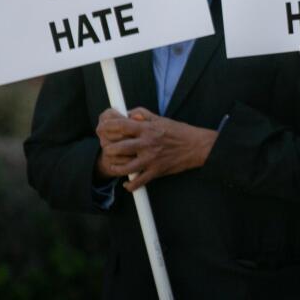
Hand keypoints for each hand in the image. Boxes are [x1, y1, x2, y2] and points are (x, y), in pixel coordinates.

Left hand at [94, 107, 216, 189]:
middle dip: (106, 148)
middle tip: (106, 148)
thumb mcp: (161, 118)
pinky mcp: (157, 171)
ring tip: (113, 165)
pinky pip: (138, 182)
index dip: (107, 127)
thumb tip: (127, 113)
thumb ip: (142, 114)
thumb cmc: (180, 132)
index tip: (102, 129)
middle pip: (117, 147)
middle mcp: (147, 144)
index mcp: (147, 129)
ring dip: (115, 167)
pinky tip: (127, 183)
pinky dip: (130, 185)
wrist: (198, 147)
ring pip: (124, 168)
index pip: (120, 126)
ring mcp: (151, 159)